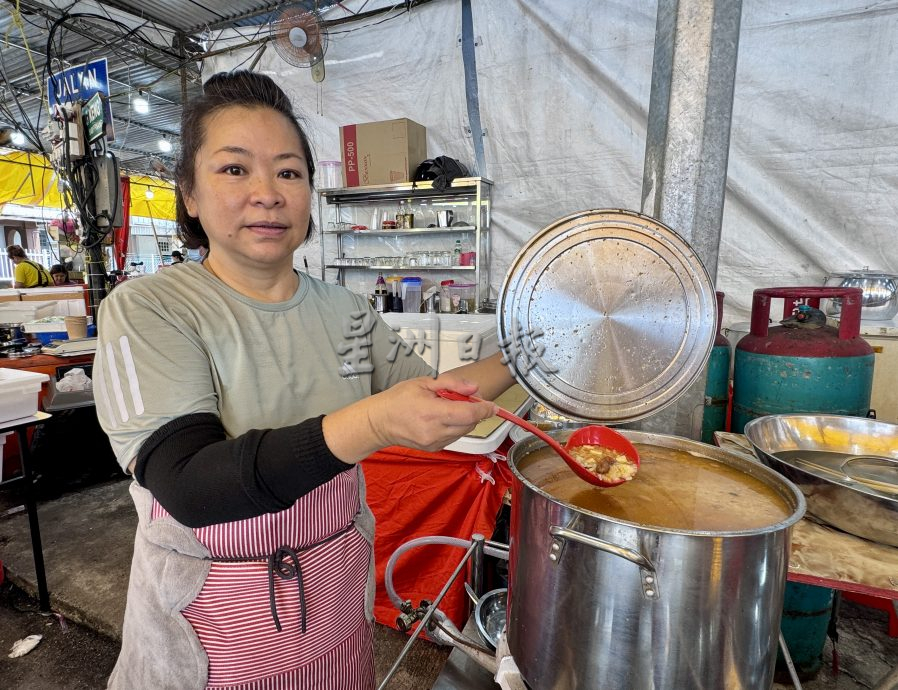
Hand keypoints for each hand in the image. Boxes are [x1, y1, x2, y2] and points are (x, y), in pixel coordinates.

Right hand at [367, 374, 497, 451]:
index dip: (485, 409)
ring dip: (464, 420)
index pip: (469, 413)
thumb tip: (474, 388)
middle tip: (463, 399)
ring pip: (464, 431)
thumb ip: (452, 384)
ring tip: (448, 408)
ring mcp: (435, 442)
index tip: (493, 405)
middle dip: (473, 411)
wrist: (379, 422)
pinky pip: (454, 437)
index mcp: (433, 412)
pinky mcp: (434, 448)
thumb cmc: (398, 400)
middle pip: (470, 423)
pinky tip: (441, 419)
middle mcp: (435, 431)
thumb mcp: (424, 383)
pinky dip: (455, 427)